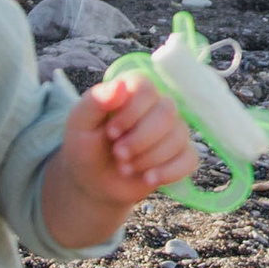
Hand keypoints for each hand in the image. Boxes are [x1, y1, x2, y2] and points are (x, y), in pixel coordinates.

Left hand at [48, 66, 200, 240]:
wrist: (94, 181)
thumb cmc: (86, 147)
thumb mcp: (79, 124)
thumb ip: (95, 102)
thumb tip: (120, 86)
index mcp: (133, 91)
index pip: (147, 89)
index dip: (131, 112)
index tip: (111, 132)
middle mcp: (157, 106)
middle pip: (167, 113)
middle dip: (141, 139)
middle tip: (118, 155)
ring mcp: (172, 131)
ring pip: (178, 137)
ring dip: (149, 158)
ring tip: (125, 168)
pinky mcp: (180, 155)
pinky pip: (189, 159)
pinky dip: (168, 172)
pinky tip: (148, 178)